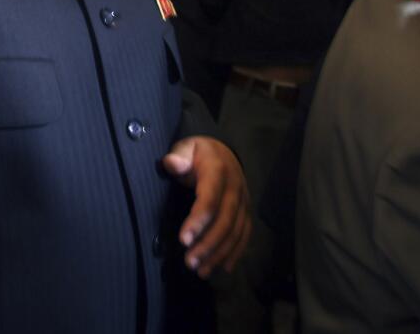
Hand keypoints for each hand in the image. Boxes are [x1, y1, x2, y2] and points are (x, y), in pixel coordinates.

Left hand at [162, 136, 250, 277]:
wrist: (222, 151)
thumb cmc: (197, 153)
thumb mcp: (185, 148)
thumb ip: (178, 156)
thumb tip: (172, 163)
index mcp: (218, 170)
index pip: (209, 199)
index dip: (198, 220)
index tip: (183, 240)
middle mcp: (236, 187)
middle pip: (225, 221)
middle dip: (208, 244)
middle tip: (190, 263)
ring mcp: (244, 200)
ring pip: (236, 231)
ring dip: (220, 253)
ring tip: (201, 271)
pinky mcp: (247, 211)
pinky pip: (245, 234)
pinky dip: (236, 252)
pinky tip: (223, 268)